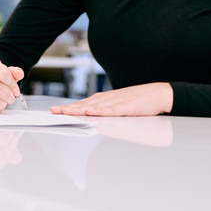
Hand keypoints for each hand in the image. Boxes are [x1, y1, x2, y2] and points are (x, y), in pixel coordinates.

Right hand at [0, 59, 23, 113]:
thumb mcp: (4, 72)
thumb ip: (14, 72)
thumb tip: (19, 73)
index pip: (4, 74)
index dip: (13, 84)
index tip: (15, 89)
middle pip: (4, 91)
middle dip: (11, 96)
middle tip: (9, 96)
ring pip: (0, 103)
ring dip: (4, 103)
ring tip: (0, 99)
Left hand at [50, 82, 172, 116]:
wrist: (157, 94)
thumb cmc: (138, 101)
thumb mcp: (118, 106)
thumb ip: (105, 111)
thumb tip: (90, 117)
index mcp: (104, 100)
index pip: (82, 104)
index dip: (68, 107)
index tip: (55, 110)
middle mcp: (107, 99)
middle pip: (84, 104)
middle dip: (68, 108)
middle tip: (53, 111)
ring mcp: (116, 102)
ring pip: (94, 106)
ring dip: (79, 109)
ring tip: (66, 112)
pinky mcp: (126, 106)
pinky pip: (111, 110)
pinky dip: (101, 111)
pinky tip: (91, 112)